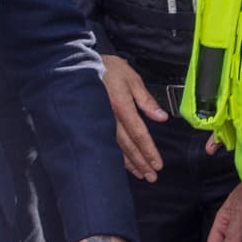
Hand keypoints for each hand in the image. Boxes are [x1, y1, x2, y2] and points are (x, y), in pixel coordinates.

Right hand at [100, 54, 166, 181]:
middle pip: (129, 146)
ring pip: (117, 148)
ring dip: (130, 163)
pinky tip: (123, 164)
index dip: (148, 151)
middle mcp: (110, 118)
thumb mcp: (131, 78)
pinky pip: (106, 143)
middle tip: (152, 176)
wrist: (79, 65)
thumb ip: (146, 99)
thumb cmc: (108, 69)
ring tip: (141, 175)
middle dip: (141, 162)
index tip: (157, 164)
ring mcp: (101, 122)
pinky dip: (116, 156)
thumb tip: (161, 117)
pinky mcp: (94, 123)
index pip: (138, 134)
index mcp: (122, 106)